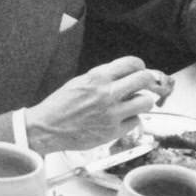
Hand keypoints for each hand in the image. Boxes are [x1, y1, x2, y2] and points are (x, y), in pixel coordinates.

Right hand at [27, 57, 168, 153]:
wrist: (47, 128)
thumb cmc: (61, 104)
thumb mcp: (81, 81)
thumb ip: (104, 77)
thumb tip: (128, 74)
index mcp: (98, 77)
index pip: (132, 63)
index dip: (140, 66)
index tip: (140, 70)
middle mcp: (107, 94)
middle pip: (144, 79)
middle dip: (149, 81)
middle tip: (145, 85)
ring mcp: (112, 114)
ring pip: (146, 102)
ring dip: (143, 101)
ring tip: (134, 104)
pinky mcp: (112, 132)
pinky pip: (135, 121)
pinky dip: (131, 119)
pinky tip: (121, 119)